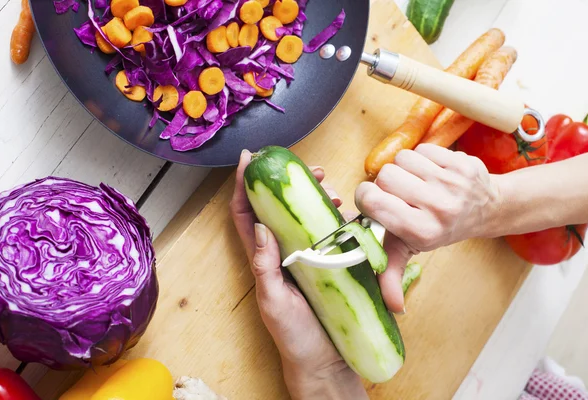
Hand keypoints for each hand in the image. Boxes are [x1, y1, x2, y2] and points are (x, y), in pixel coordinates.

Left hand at [230, 150, 367, 399]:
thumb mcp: (273, 302)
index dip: (244, 184)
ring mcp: (304, 255)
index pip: (245, 214)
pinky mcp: (326, 262)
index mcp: (261, 258)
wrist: (324, 360)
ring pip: (303, 214)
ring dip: (313, 195)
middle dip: (288, 181)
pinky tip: (344, 212)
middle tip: (310, 170)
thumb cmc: (293, 336)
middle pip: (276, 206)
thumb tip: (260, 226)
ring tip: (330, 189)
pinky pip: (327, 231)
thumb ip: (265, 267)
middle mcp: (280, 251)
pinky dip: (334, 215)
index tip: (250, 158)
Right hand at [355, 144, 500, 312]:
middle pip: (385, 176)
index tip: (374, 202)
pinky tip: (430, 171)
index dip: (367, 197)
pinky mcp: (461, 162)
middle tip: (400, 194)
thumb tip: (392, 307)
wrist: (486, 208)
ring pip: (402, 159)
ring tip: (415, 182)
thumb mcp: (413, 249)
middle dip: (387, 183)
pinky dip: (421, 158)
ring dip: (403, 168)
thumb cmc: (440, 227)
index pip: (372, 200)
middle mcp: (437, 208)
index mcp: (421, 231)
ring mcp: (451, 183)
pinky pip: (422, 149)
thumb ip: (392, 274)